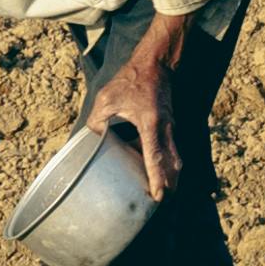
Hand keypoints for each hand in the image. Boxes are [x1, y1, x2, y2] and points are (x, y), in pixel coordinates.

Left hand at [92, 15, 207, 199]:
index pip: (155, 157)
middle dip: (169, 184)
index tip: (158, 195)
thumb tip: (88, 141)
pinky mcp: (171, 125)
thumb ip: (97, 121)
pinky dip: (169, 164)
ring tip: (164, 193)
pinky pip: (172, 150)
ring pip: (175, 158)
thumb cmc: (131, 79)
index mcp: (150, 123)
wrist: (156, 63)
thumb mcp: (107, 98)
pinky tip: (162, 173)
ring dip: (171, 177)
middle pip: (172, 164)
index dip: (157, 178)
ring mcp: (171, 127)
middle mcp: (165, 128)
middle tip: (161, 202)